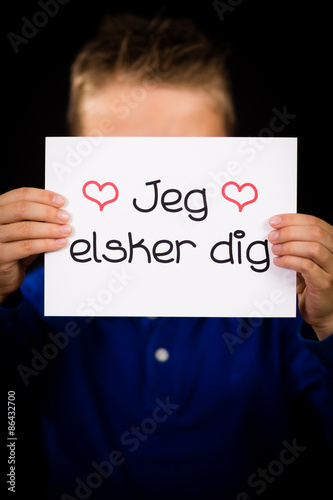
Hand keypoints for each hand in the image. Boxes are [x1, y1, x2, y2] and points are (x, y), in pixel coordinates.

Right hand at [0, 187, 70, 303]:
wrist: (3, 275)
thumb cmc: (15, 248)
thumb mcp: (23, 229)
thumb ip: (36, 218)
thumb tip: (60, 210)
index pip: (20, 194)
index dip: (42, 196)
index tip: (60, 201)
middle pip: (22, 209)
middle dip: (48, 212)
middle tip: (65, 217)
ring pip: (25, 228)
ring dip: (50, 229)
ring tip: (65, 231)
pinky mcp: (0, 254)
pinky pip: (27, 246)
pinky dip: (46, 244)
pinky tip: (58, 243)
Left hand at [269, 214, 332, 339]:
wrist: (322, 310)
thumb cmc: (311, 281)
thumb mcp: (306, 258)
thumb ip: (298, 244)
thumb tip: (275, 230)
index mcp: (332, 242)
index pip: (315, 223)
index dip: (293, 220)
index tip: (274, 221)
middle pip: (315, 233)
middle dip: (289, 232)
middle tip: (272, 236)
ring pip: (313, 248)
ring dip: (289, 246)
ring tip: (274, 249)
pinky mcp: (326, 284)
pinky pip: (307, 267)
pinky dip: (290, 261)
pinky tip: (278, 262)